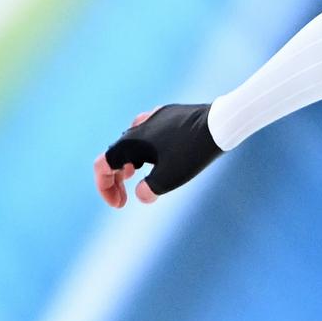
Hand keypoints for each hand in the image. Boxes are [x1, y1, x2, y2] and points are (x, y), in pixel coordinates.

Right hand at [94, 102, 221, 207]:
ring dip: (129, 164)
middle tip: (125, 199)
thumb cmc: (192, 152)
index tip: (119, 205)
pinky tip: (158, 157)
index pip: (103, 165)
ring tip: (135, 176)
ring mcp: (152, 119)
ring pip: (132, 144)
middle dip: (117, 180)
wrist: (219, 123)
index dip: (104, 188)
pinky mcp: (168, 115)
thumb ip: (150, 189)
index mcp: (131, 141)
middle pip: (116, 155)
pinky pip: (149, 135)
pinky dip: (146, 151)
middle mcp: (137, 127)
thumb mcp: (169, 178)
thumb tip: (142, 195)